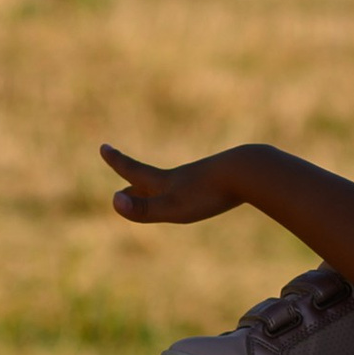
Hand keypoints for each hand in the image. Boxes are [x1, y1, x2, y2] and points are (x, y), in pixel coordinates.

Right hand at [101, 141, 256, 226]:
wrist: (249, 172)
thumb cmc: (209, 193)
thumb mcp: (173, 206)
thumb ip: (144, 208)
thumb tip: (114, 201)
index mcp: (165, 181)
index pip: (134, 171)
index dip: (117, 162)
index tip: (104, 146)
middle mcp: (180, 177)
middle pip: (151, 180)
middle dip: (134, 181)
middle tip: (123, 176)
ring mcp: (200, 178)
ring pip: (175, 183)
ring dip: (160, 188)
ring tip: (156, 191)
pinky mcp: (220, 183)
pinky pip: (199, 188)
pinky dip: (189, 192)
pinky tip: (199, 195)